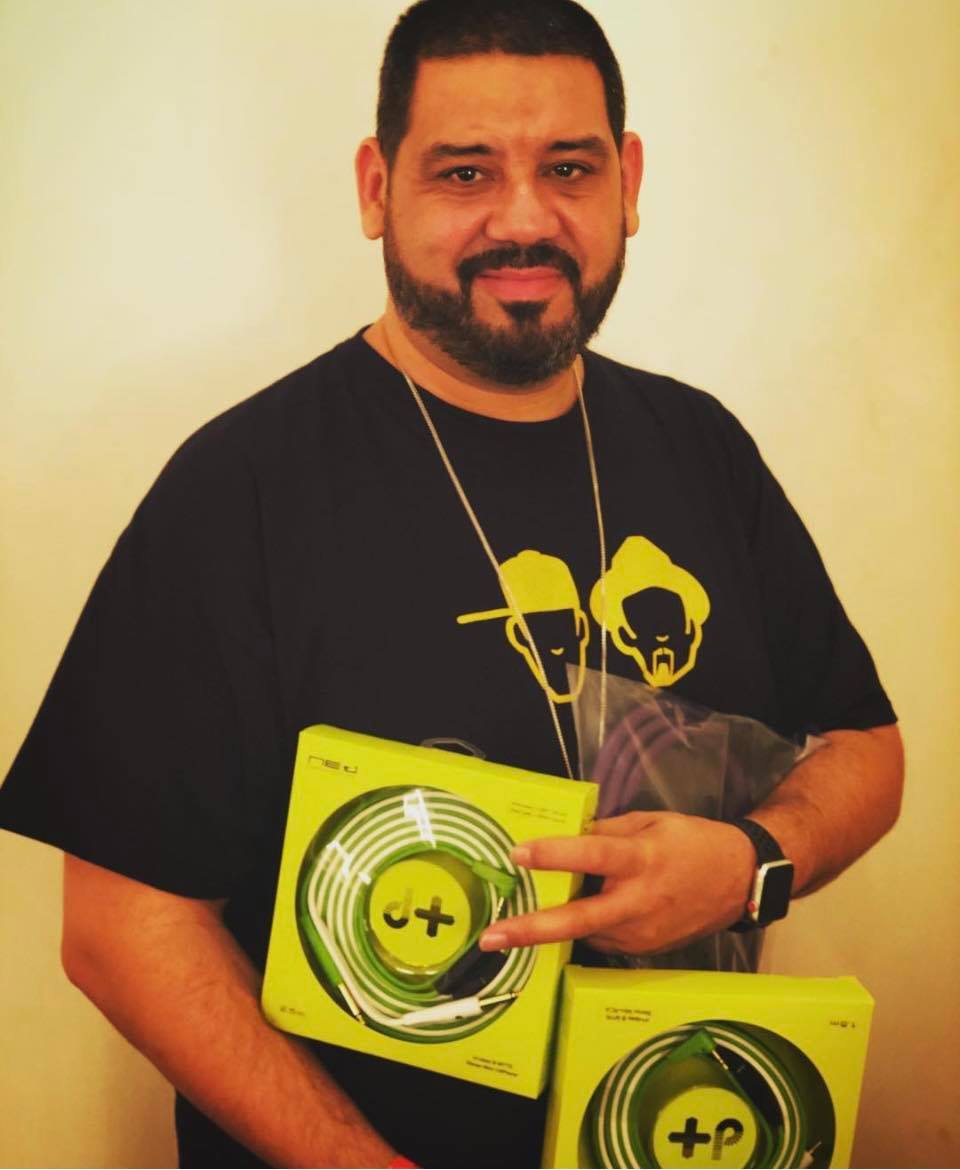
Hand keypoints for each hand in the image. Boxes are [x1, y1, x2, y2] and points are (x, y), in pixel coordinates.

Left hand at [478, 811, 755, 956]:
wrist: (741, 880)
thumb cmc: (693, 843)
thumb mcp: (651, 822)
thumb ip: (606, 831)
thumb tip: (567, 837)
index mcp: (641, 860)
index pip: (592, 856)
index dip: (554, 855)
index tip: (518, 854)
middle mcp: (638, 902)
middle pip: (577, 920)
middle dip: (531, 930)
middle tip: (491, 936)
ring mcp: (641, 934)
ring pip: (584, 931)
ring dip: (554, 925)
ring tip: (520, 919)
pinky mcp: (643, 951)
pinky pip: (602, 938)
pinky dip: (587, 925)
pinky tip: (581, 912)